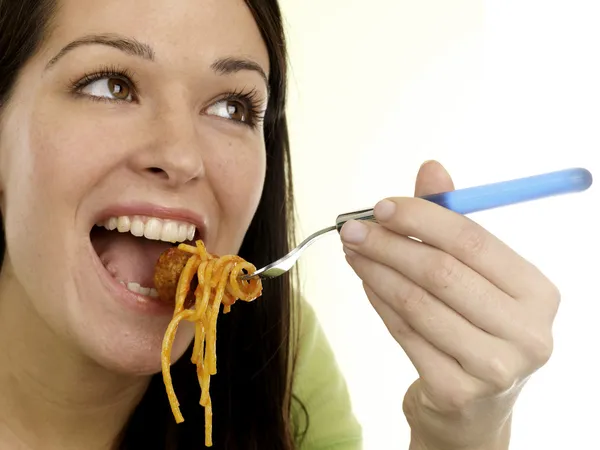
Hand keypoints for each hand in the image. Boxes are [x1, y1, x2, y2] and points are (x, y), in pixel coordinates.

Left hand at [340, 161, 559, 449]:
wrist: (473, 404)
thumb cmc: (474, 323)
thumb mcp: (473, 273)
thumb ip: (453, 221)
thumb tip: (432, 168)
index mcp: (538, 292)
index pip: (473, 241)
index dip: (421, 218)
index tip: (380, 207)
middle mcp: (527, 333)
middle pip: (441, 273)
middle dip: (388, 244)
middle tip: (352, 230)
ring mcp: (494, 369)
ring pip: (417, 303)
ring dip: (375, 271)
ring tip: (353, 252)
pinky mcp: (457, 392)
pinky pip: (404, 333)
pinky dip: (379, 302)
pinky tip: (367, 283)